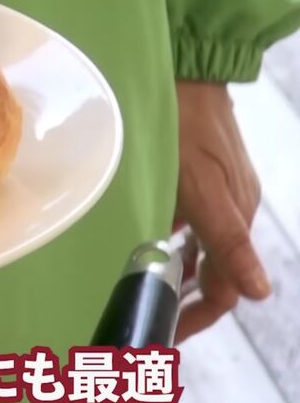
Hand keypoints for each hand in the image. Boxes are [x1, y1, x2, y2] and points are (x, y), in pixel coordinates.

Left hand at [173, 80, 270, 342]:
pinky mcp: (200, 176)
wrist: (186, 68)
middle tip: (148, 315)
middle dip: (184, 300)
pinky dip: (172, 239)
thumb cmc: (185, 123)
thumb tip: (257, 293)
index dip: (195, 316)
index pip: (223, 288)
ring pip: (200, 248)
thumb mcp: (200, 184)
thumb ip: (224, 238)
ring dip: (176, 272)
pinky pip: (189, 221)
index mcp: (234, 217)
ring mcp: (216, 192)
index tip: (165, 334)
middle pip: (212, 272)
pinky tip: (148, 240)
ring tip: (144, 288)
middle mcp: (230, 209)